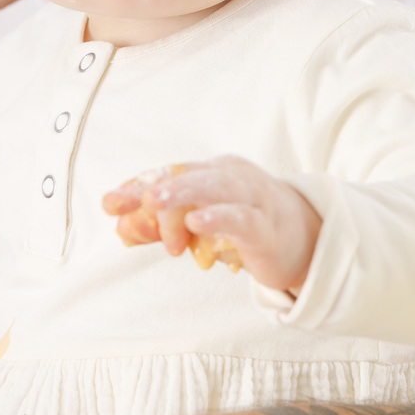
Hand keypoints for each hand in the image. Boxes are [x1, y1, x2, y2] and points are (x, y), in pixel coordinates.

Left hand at [102, 156, 321, 295]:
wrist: (305, 241)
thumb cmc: (245, 227)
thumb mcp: (199, 226)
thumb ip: (160, 226)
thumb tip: (120, 227)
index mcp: (210, 172)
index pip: (169, 173)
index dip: (137, 187)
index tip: (109, 203)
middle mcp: (230, 177)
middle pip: (191, 174)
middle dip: (160, 184)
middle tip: (137, 198)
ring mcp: (251, 199)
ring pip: (215, 188)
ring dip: (182, 194)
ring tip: (153, 201)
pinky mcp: (266, 228)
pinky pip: (241, 218)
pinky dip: (218, 218)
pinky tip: (198, 223)